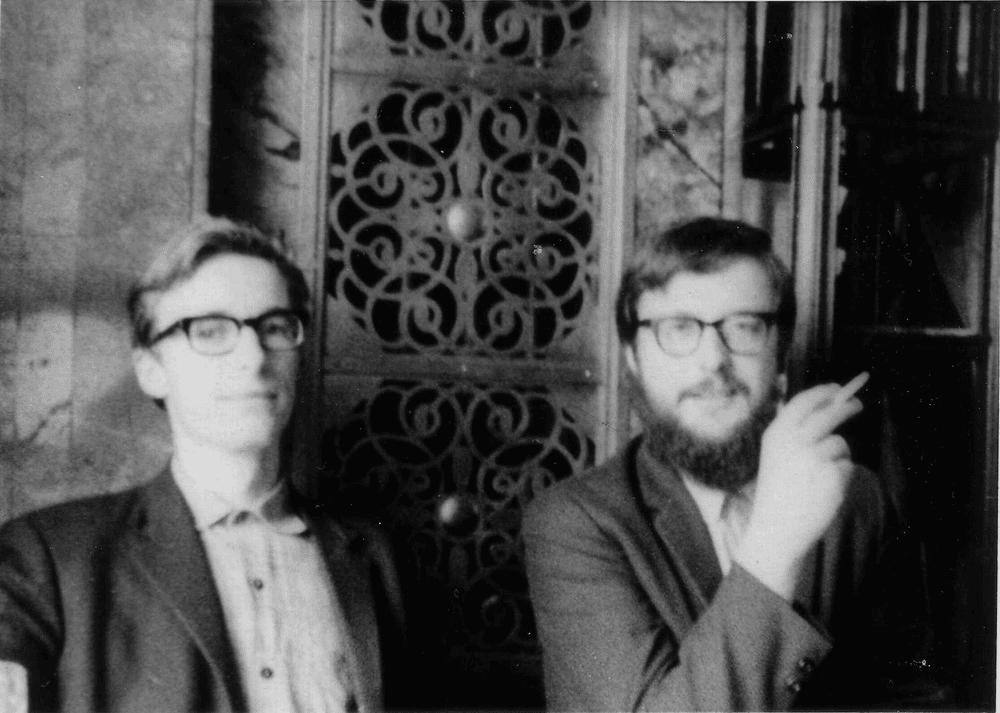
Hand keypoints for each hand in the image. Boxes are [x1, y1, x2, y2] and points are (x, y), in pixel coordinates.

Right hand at [735, 374, 866, 598]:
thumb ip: (795, 431)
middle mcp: (795, 440)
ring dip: (838, 456)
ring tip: (819, 477)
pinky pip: (847, 467)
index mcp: (777, 433)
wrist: (777, 527)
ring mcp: (815, 457)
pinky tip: (824, 491)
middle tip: (857, 405)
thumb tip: (827, 406)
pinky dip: (841, 476)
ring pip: (841, 444)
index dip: (822, 392)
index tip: (836, 389)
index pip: (804, 401)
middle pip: (830, 413)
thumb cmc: (778, 491)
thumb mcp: (776, 454)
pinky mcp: (833, 474)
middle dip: (847, 407)